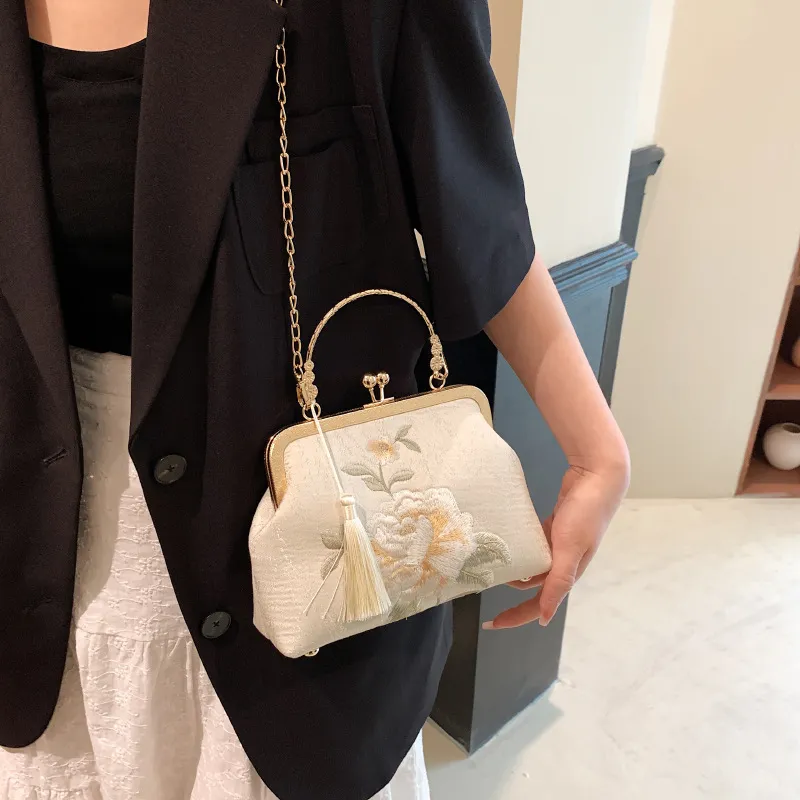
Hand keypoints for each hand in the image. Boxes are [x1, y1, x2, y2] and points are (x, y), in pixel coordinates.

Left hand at [484, 461, 628, 629]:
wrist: (597, 476)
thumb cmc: (586, 513)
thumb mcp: (570, 548)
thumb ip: (558, 582)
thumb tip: (545, 618)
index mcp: (568, 572)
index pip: (539, 604)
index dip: (517, 616)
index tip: (492, 623)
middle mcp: (564, 562)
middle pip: (533, 588)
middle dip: (511, 596)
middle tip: (483, 592)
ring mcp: (560, 544)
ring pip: (533, 566)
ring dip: (514, 570)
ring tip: (489, 568)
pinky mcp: (555, 527)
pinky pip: (534, 545)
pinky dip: (521, 550)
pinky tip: (507, 546)